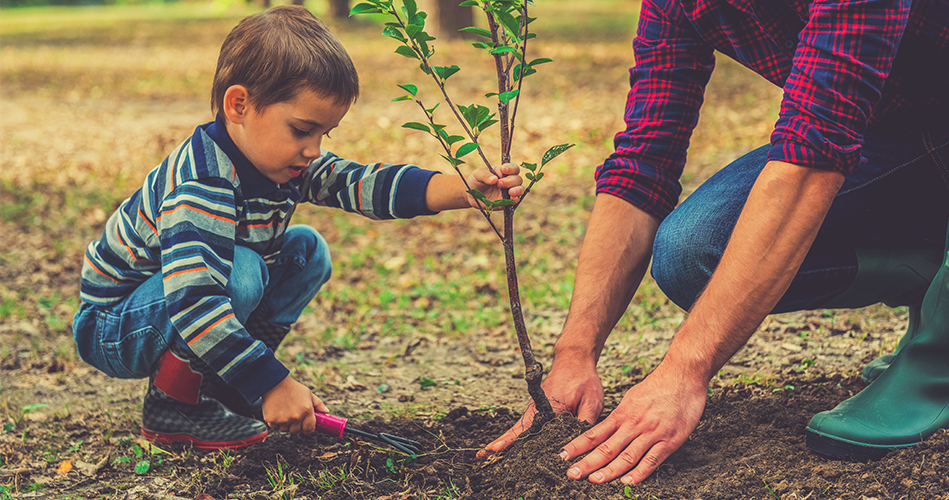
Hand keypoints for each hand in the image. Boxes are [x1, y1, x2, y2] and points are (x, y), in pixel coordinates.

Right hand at [261, 375, 328, 433]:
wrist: (274, 383)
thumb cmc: (293, 388)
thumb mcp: (308, 394)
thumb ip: (318, 404)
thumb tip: (326, 412)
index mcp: (307, 410)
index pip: (309, 428)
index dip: (308, 429)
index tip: (306, 427)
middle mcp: (296, 417)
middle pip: (297, 431)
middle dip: (296, 426)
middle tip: (293, 417)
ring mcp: (284, 419)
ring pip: (286, 430)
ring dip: (286, 425)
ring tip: (284, 413)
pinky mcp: (272, 420)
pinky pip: (275, 427)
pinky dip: (276, 422)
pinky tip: (277, 412)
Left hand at [465, 163, 524, 207]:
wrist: (471, 195)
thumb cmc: (476, 181)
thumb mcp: (477, 174)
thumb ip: (485, 175)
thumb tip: (494, 179)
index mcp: (502, 171)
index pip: (513, 168)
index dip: (511, 168)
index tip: (503, 170)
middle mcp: (508, 181)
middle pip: (517, 179)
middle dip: (510, 181)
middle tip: (499, 184)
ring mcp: (508, 191)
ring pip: (520, 189)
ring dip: (517, 190)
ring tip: (510, 192)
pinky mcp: (507, 202)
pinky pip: (515, 200)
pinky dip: (516, 199)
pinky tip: (512, 199)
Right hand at [477, 354, 603, 457]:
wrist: (575, 360)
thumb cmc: (584, 379)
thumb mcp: (592, 402)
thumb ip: (585, 423)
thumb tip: (580, 446)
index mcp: (548, 407)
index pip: (526, 428)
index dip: (510, 440)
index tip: (495, 448)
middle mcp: (537, 408)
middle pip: (516, 430)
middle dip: (500, 443)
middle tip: (481, 456)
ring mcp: (535, 409)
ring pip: (519, 429)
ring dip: (506, 441)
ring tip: (487, 455)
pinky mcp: (538, 410)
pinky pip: (526, 426)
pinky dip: (516, 436)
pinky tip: (510, 447)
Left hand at [560, 362, 706, 484]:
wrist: (683, 374)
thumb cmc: (659, 385)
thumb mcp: (633, 397)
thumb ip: (621, 415)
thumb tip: (608, 427)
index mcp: (622, 413)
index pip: (595, 433)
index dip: (577, 446)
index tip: (563, 455)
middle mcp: (633, 424)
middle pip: (606, 447)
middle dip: (587, 462)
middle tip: (571, 474)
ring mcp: (651, 432)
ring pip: (626, 456)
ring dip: (610, 470)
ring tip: (594, 480)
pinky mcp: (669, 440)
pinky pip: (652, 459)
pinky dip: (640, 472)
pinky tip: (629, 482)